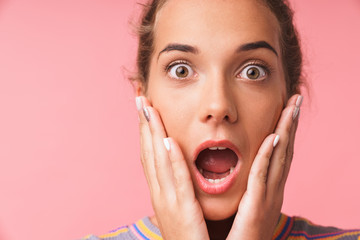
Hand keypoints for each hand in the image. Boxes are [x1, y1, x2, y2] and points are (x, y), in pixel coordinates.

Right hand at [136, 96, 208, 239]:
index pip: (150, 154)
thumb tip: (179, 165)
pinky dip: (171, 160)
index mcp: (160, 191)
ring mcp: (167, 201)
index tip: (145, 107)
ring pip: (158, 160)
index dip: (146, 129)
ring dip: (153, 133)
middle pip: (148, 151)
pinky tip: (168, 140)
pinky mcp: (182, 210)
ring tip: (149, 108)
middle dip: (144, 124)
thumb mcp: (180, 207)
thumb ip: (179, 186)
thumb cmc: (191, 235)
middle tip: (140, 97)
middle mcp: (159, 193)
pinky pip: (177, 180)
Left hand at [226, 94, 302, 239]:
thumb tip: (240, 165)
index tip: (286, 107)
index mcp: (268, 189)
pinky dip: (268, 158)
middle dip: (290, 124)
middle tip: (295, 98)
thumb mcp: (245, 205)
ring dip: (285, 132)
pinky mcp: (257, 209)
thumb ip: (245, 186)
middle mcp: (273, 191)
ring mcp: (268, 199)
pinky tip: (272, 139)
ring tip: (291, 108)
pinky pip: (261, 179)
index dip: (284, 130)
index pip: (278, 154)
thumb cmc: (239, 235)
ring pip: (279, 160)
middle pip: (284, 151)